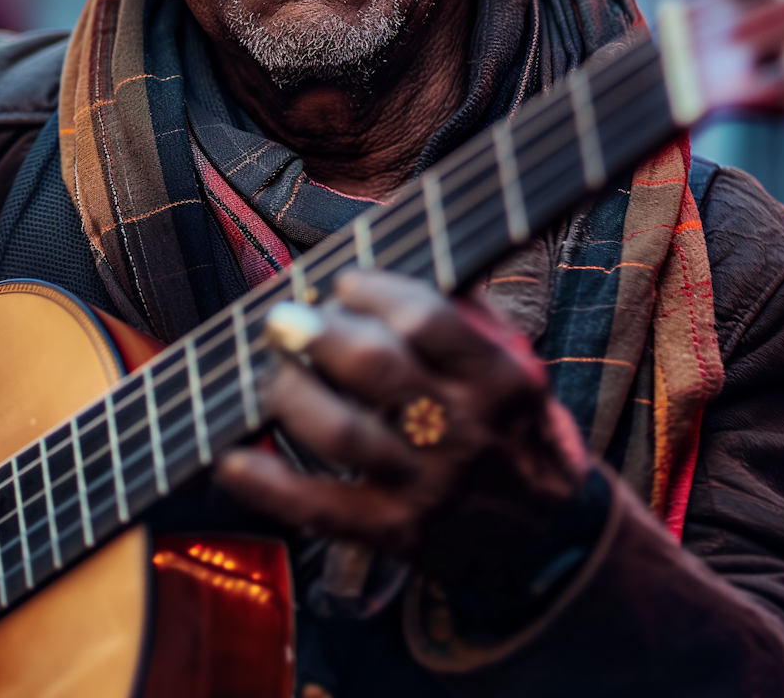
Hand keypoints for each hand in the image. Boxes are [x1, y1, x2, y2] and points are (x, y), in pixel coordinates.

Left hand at [215, 271, 590, 581]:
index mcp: (498, 377)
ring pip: (342, 433)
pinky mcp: (395, 532)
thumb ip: (464, 309)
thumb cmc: (515, 427)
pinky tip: (231, 459)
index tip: (345, 283)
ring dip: (291, 392)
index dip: (374, 291)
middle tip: (283, 318)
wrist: (553, 535)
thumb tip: (402, 247)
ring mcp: (427, 486)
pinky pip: (320, 509)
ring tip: (273, 372)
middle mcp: (463, 430)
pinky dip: (268, 485)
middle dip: (317, 333)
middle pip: (376, 369)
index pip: (429, 319)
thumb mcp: (513, 361)